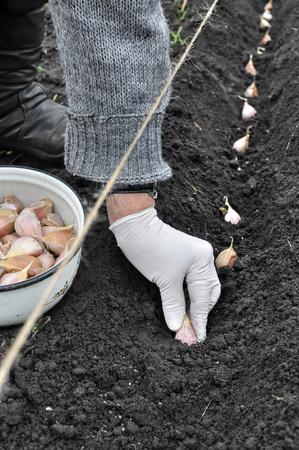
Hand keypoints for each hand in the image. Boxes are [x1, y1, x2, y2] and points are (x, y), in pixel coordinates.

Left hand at [109, 206, 220, 341]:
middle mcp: (204, 257)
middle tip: (193, 330)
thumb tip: (177, 326)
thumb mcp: (163, 280)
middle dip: (202, 311)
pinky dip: (190, 295)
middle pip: (209, 291)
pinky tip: (184, 306)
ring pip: (202, 287)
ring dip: (196, 304)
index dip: (199, 319)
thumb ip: (174, 304)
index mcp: (202, 260)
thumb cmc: (150, 250)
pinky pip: (194, 280)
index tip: (198, 337)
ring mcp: (197, 256)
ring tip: (188, 321)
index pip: (203, 297)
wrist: (135, 226)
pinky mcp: (187, 257)